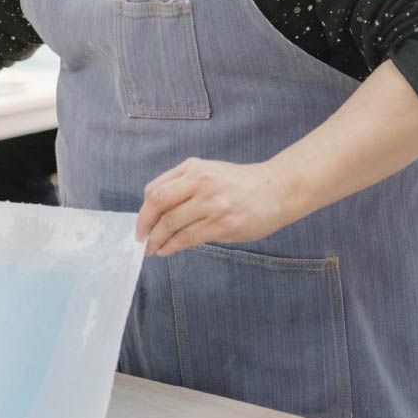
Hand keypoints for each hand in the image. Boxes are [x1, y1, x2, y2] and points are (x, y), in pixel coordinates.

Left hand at [135, 157, 298, 256]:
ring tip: (152, 249)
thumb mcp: (209, 173)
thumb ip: (183, 186)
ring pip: (171, 223)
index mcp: (193, 168)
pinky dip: (173, 245)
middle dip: (144, 225)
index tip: (141, 223)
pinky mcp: (222, 224)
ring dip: (157, 240)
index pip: (156, 189)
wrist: (277, 190)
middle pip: (158, 204)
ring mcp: (211, 203)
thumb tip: (157, 213)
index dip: (144, 210)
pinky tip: (167, 250)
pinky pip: (188, 237)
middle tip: (140, 239)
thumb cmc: (240, 184)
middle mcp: (200, 182)